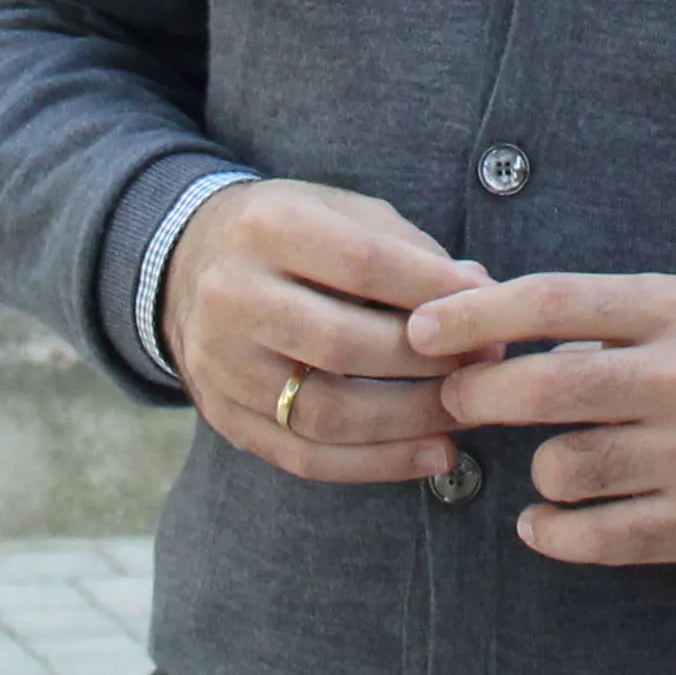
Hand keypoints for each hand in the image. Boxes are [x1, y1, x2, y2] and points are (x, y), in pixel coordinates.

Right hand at [165, 180, 495, 487]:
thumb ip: (407, 249)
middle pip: (342, 344)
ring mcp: (220, 364)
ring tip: (466, 416)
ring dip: (409, 422)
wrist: (184, 262)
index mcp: (266, 228)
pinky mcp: (223, 416)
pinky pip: (304, 456)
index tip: (491, 307)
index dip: (433, 291)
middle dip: (427, 363)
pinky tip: (428, 456)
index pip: (362, 264)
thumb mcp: (339, 210)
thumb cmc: (289, 233)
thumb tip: (479, 294)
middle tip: (486, 366)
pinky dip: (374, 465)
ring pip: (324, 412)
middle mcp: (232, 297)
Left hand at [410, 271, 675, 567]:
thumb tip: (496, 333)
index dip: (474, 314)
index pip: (554, 301)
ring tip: (555, 463)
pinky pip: (595, 537)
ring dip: (538, 469)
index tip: (422, 329)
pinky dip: (553, 532)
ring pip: (560, 467)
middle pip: (543, 388)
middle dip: (479, 394)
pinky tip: (546, 522)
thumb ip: (606, 321)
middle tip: (460, 400)